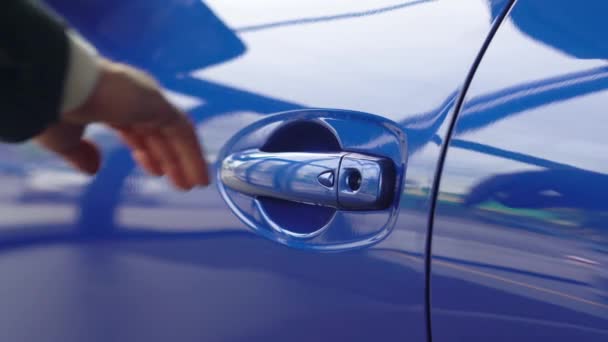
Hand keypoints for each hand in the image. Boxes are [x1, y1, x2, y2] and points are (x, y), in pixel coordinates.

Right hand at [35, 59, 208, 190]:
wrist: (56, 86)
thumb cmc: (52, 110)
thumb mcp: (65, 139)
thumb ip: (81, 154)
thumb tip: (94, 169)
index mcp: (107, 102)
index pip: (135, 128)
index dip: (146, 151)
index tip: (155, 171)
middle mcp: (131, 98)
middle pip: (158, 132)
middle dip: (169, 158)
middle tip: (180, 183)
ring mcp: (147, 98)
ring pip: (174, 132)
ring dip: (185, 160)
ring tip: (194, 185)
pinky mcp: (158, 103)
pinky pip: (183, 131)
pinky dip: (192, 154)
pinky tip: (198, 176)